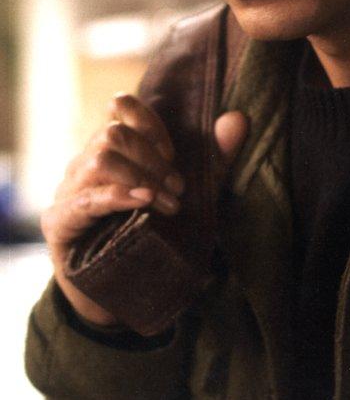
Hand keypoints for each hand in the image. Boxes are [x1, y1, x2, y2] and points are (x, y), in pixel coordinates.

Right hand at [41, 93, 247, 326]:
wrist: (118, 291)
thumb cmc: (153, 232)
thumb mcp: (189, 191)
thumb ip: (213, 156)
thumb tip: (239, 119)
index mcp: (111, 149)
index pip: (119, 108)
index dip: (148, 121)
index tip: (171, 151)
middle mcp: (85, 162)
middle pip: (113, 134)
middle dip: (153, 159)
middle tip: (179, 189)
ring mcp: (68, 191)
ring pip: (99, 159)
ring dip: (142, 178)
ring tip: (167, 203)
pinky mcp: (60, 222)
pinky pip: (85, 199)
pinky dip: (118, 195)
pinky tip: (143, 202)